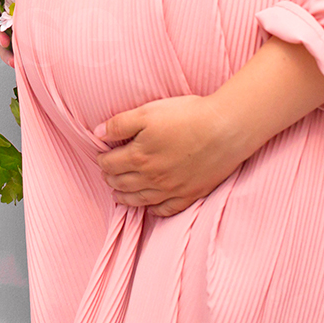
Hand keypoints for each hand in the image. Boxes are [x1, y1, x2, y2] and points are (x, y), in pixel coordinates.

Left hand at [93, 94, 252, 217]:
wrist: (226, 129)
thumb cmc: (187, 116)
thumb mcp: (147, 112)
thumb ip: (119, 124)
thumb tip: (97, 134)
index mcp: (138, 157)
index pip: (109, 164)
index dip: (102, 160)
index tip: (102, 156)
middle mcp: (152, 178)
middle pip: (122, 183)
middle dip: (110, 179)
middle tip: (107, 175)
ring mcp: (171, 189)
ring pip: (140, 200)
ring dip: (125, 198)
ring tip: (118, 195)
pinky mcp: (191, 194)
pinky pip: (167, 209)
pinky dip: (155, 210)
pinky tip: (151, 208)